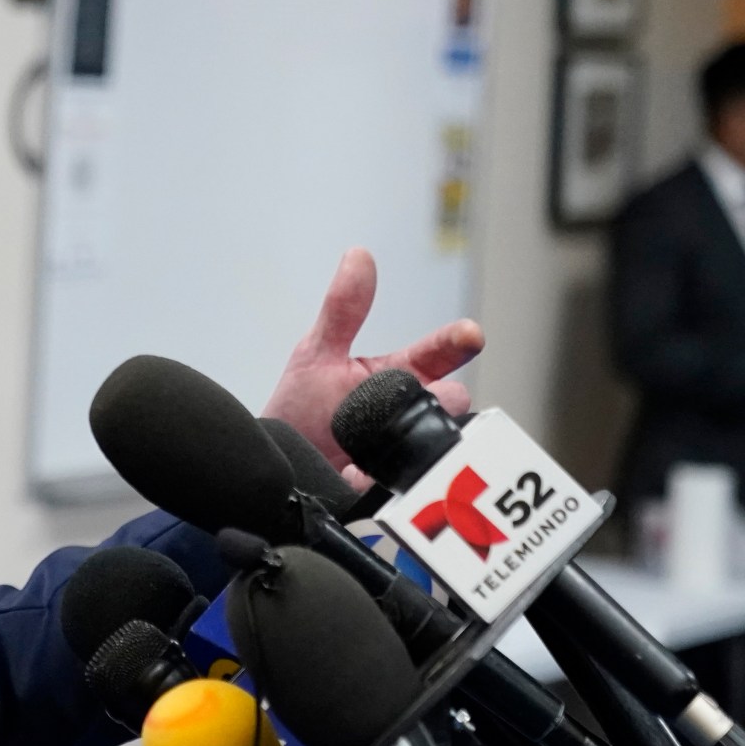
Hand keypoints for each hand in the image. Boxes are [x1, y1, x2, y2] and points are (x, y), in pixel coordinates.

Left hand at [262, 247, 483, 469]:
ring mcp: (405, 451)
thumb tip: (358, 256)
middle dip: (448, 397)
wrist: (275, 459)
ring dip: (424, 440)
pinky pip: (400, 489)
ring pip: (439, 445)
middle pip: (451, 402)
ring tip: (391, 437)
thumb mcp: (318, 352)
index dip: (455, 343)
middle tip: (436, 393)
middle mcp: (409, 412)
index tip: (469, 334)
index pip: (437, 355)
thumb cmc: (303, 405)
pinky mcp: (389, 489)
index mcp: (398, 375)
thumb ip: (342, 310)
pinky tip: (359, 473)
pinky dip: (382, 480)